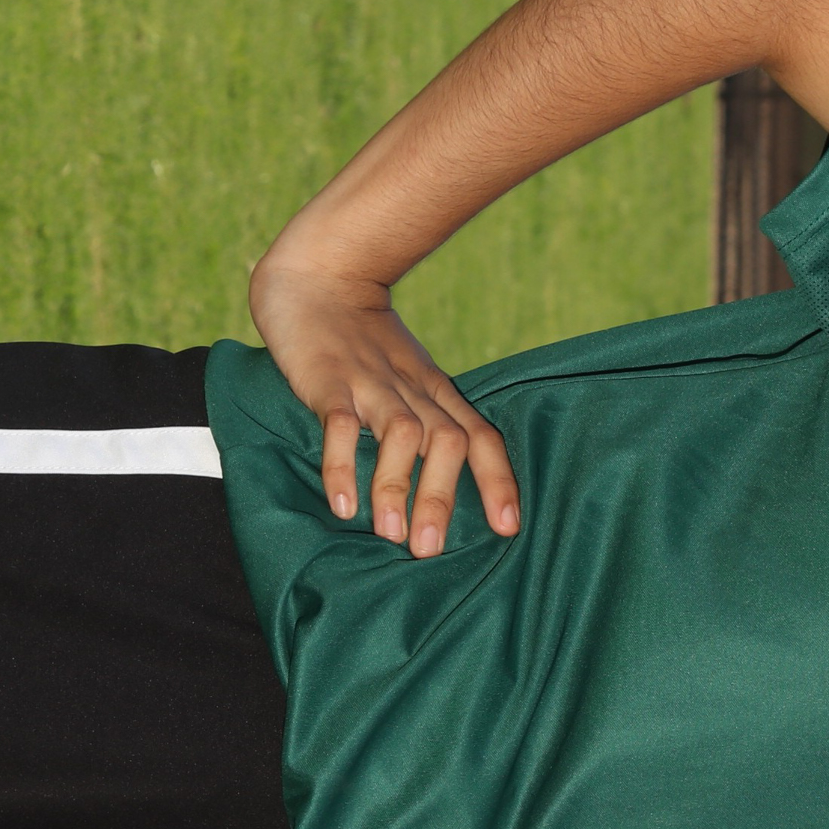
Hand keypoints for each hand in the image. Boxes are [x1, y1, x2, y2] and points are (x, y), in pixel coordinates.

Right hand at [245, 263, 519, 555]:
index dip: (497, 480)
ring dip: (395, 487)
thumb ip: (423, 419)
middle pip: (445, 442)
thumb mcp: (408, 374)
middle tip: (429, 550)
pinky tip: (343, 506)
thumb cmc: (365, 339)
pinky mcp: (328, 380)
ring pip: (399, 435)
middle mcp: (411, 389)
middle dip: (440, 497)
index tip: (508, 527)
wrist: (320, 277)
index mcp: (435, 390)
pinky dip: (341, 465)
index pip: (479, 435)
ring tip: (390, 535)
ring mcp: (370, 383)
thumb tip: (435, 484)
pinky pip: (340, 425)